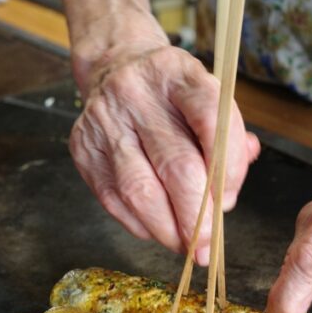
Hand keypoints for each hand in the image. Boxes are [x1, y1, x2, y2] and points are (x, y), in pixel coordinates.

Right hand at [69, 43, 259, 260]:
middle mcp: (136, 93)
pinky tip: (154, 228)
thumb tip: (228, 193)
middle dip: (196, 216)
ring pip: (139, 190)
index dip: (229, 168)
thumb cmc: (171, 93)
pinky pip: (111, 197)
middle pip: (175, 165)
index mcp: (177, 73)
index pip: (211, 119)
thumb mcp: (206, 96)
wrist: (115, 67)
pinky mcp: (82, 146)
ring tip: (183, 244)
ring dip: (166, 228)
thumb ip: (228, 139)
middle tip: (206, 243)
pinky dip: (137, 223)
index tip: (229, 200)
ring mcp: (104, 120)